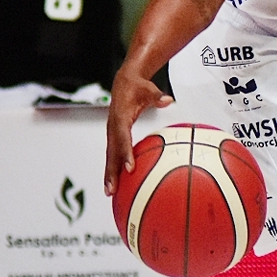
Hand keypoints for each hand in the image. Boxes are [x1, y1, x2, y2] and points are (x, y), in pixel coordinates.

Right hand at [104, 68, 172, 194]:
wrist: (123, 83)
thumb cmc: (138, 87)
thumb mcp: (148, 89)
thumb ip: (157, 96)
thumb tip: (168, 100)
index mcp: (120, 117)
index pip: (122, 138)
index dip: (125, 153)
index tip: (130, 168)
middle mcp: (113, 127)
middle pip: (111, 152)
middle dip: (111, 171)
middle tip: (112, 189)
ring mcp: (112, 133)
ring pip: (109, 156)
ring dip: (109, 174)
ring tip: (110, 192)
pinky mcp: (114, 136)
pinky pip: (113, 154)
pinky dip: (114, 168)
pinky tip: (118, 182)